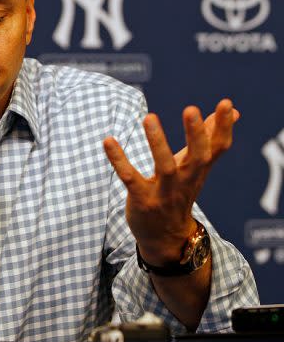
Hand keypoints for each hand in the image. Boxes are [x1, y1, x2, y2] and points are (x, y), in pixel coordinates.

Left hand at [103, 99, 238, 263]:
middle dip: (196, 134)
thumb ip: (210, 139)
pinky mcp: (142, 200)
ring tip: (149, 117)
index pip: (217, 148)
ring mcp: (164, 192)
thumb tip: (234, 111)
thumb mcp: (196, 167)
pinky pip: (130, 178)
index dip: (224, 127)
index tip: (227, 103)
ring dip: (157, 142)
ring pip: (165, 167)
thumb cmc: (179, 193)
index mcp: (199, 170)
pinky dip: (119, 160)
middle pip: (197, 157)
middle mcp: (186, 181)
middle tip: (191, 109)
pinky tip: (108, 140)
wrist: (166, 238)